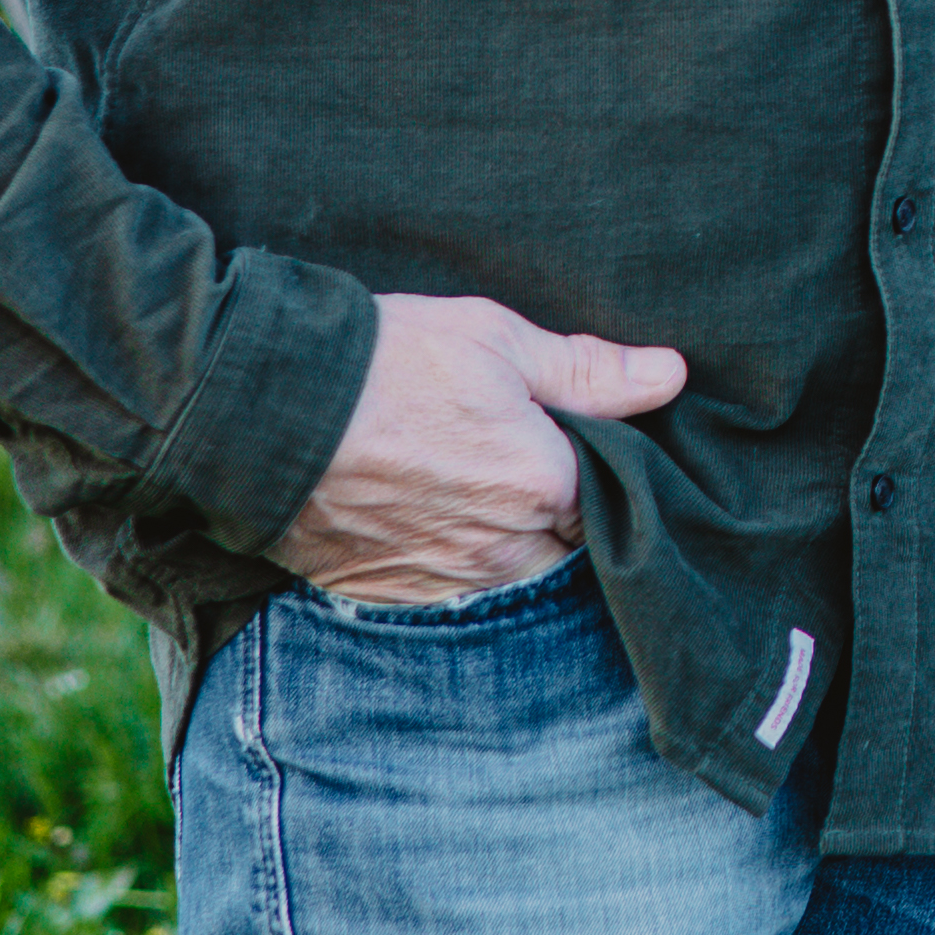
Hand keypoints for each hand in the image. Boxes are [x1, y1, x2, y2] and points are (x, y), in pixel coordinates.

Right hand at [270, 292, 686, 603]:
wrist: (263, 409)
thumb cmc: (384, 363)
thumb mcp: (494, 339)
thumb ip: (588, 369)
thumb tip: (670, 376)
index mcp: (543, 485)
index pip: (612, 498)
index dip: (599, 469)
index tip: (578, 442)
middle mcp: (503, 549)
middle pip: (565, 545)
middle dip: (558, 513)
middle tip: (520, 461)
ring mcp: (444, 581)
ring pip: (510, 575)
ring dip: (507, 542)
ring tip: (471, 484)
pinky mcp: (391, 596)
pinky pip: (449, 594)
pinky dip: (451, 562)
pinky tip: (430, 514)